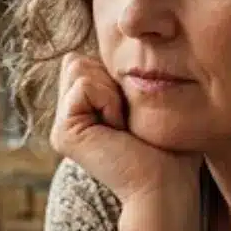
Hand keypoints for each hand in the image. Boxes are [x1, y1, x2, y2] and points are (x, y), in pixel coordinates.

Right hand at [48, 54, 202, 230]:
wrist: (164, 187)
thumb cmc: (169, 149)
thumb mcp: (144, 103)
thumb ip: (123, 77)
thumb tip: (113, 44)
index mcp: (82, 114)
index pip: (86, 61)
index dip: (116, 75)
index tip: (134, 113)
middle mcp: (67, 120)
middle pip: (76, 61)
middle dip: (110, 79)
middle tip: (128, 120)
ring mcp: (61, 127)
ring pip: (77, 67)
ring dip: (112, 90)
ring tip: (124, 126)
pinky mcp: (63, 132)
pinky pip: (84, 85)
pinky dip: (109, 100)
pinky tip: (118, 130)